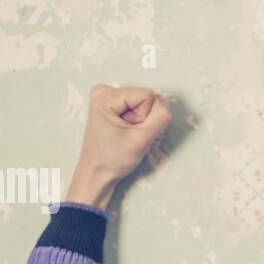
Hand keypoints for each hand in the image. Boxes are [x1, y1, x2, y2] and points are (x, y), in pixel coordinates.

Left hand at [66, 85, 171, 208]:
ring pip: (142, 102)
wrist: (97, 171)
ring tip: (125, 133)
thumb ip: (161, 119)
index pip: (148, 96)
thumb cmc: (114, 159)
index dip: (146, 117)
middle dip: (143, 118)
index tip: (131, 131)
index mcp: (105, 96)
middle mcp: (103, 91)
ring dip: (140, 120)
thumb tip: (166, 107)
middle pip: (145, 97)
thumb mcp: (143, 140)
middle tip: (128, 133)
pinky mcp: (110, 103)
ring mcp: (106, 96)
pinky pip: (136, 106)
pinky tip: (124, 130)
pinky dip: (135, 120)